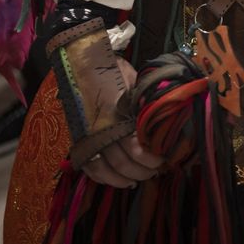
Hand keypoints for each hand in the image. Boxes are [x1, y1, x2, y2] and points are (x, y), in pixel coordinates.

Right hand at [81, 58, 163, 188]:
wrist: (81, 62)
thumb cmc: (112, 70)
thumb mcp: (134, 84)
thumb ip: (144, 105)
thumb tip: (166, 122)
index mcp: (116, 114)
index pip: (134, 147)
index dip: (150, 158)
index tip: (163, 159)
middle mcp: (99, 129)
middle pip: (122, 162)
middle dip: (141, 171)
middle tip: (155, 170)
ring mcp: (86, 136)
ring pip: (106, 169)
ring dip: (124, 178)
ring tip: (139, 179)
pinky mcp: (78, 139)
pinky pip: (90, 167)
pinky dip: (104, 179)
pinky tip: (119, 181)